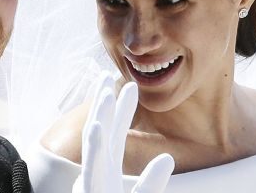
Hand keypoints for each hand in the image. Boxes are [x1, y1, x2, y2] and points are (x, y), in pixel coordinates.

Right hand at [72, 76, 174, 192]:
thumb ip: (152, 181)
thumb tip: (167, 158)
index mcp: (109, 168)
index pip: (116, 132)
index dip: (123, 108)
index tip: (131, 86)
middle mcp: (98, 169)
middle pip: (100, 128)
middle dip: (103, 101)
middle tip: (106, 74)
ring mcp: (92, 179)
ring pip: (94, 143)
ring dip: (99, 118)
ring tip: (106, 93)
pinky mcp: (88, 191)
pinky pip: (92, 168)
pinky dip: (94, 148)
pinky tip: (97, 126)